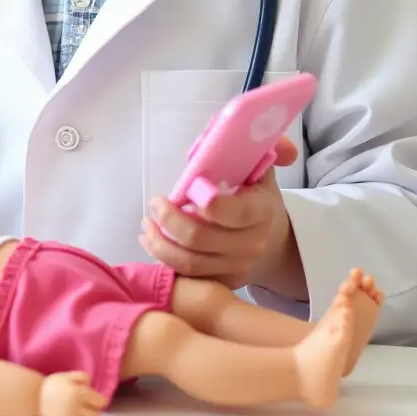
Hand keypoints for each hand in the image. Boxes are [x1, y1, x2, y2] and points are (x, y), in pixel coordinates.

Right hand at [38, 372, 106, 415]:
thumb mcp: (67, 375)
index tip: (96, 399)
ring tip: (84, 414)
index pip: (101, 402)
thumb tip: (90, 383)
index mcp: (79, 392)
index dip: (99, 400)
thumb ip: (81, 376)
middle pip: (96, 415)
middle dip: (94, 411)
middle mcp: (76, 407)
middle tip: (89, 407)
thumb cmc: (53, 385)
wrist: (35, 397)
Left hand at [140, 136, 299, 288]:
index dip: (210, 205)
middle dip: (171, 220)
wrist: (269, 241)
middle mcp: (252, 243)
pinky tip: (152, 240)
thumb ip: (259, 145)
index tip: (185, 191)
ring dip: (160, 243)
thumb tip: (262, 133)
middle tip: (155, 203)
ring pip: (191, 262)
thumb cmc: (255, 195)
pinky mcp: (223, 282)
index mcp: (261, 210)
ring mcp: (238, 267)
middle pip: (202, 238)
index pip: (236, 212)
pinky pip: (189, 277)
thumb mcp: (261, 167)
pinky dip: (165, 260)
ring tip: (147, 224)